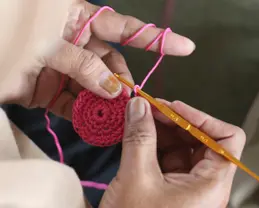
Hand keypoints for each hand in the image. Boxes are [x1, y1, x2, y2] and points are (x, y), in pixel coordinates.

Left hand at [3, 0, 194, 119]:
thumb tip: (114, 89)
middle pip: (111, 65)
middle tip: (132, 104)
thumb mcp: (51, 43)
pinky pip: (74, 104)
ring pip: (95, 88)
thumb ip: (84, 65)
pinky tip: (94, 126)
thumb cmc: (13, 34)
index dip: (156, 39)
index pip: (124, 28)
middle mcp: (77, 43)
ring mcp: (65, 68)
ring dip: (105, 104)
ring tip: (116, 121)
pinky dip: (84, 115)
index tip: (185, 47)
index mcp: (78, 19)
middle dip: (122, 84)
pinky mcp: (50, 90)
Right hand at [99, 97, 245, 207]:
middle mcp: (207, 185)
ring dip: (163, 131)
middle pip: (203, 140)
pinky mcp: (173, 190)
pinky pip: (170, 160)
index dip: (204, 119)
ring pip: (185, 149)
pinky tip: (137, 136)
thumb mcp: (135, 179)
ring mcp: (190, 188)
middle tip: (148, 109)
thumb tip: (139, 105)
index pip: (228, 139)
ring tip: (139, 120)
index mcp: (212, 184)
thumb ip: (139, 137)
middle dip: (176, 121)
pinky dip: (155, 146)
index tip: (174, 108)